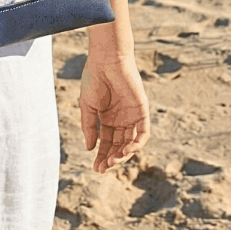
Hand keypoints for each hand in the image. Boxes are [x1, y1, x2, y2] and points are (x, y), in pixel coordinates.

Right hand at [79, 51, 149, 173]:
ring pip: (131, 143)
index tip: (95, 169)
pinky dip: (137, 144)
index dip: (101, 156)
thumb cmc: (94, 79)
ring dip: (123, 155)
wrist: (106, 60)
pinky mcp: (142, 111)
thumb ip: (89, 127)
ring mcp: (132, 116)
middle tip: (103, 169)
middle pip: (119, 146)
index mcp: (107, 118)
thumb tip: (89, 148)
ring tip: (112, 162)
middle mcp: (121, 119)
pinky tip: (126, 151)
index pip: (107, 142)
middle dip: (111, 159)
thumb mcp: (87, 106)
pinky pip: (143, 133)